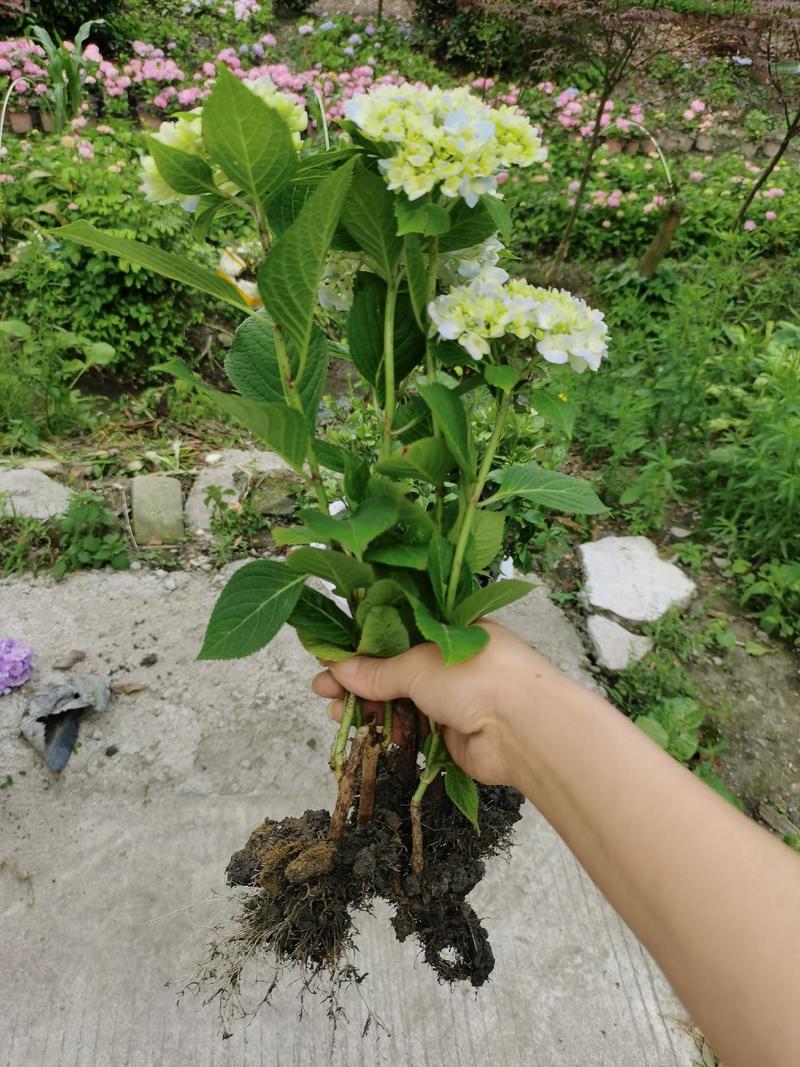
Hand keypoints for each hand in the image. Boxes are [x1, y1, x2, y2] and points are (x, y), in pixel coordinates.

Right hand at [311, 619, 561, 786]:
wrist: (524, 730)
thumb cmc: (476, 677)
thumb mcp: (418, 664)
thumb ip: (377, 671)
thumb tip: (338, 670)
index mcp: (450, 630)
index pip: (399, 633)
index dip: (364, 645)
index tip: (332, 656)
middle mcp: (452, 662)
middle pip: (396, 670)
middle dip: (359, 681)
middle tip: (323, 690)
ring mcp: (453, 700)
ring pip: (401, 702)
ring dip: (369, 709)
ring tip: (337, 714)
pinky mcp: (452, 735)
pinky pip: (413, 731)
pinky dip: (392, 732)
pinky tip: (369, 735)